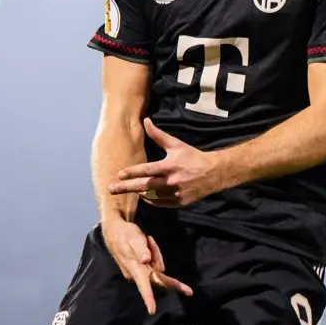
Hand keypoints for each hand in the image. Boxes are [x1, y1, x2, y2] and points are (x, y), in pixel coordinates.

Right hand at [101, 216, 192, 315]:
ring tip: (147, 240)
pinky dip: (154, 254)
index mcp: (134, 269)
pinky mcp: (143, 269)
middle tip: (189, 292)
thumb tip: (145, 260)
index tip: (152, 310)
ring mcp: (141, 272)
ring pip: (159, 267)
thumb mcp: (132, 238)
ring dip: (156, 254)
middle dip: (173, 283)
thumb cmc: (124, 234)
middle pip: (159, 280)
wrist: (115, 231)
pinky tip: (147, 243)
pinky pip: (156, 263)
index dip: (148, 298)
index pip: (143, 285)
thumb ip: (140, 249)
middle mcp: (138, 273)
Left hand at [111, 119, 230, 208]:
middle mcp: (172, 181)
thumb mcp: (176, 144)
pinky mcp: (180, 202)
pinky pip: (161, 204)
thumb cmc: (193, 156)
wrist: (214, 173)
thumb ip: (158, 135)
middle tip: (112, 189)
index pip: (146, 170)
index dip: (131, 173)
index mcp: (170, 166)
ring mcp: (176, 194)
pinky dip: (151, 201)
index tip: (119, 175)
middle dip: (127, 188)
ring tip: (129, 190)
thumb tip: (146, 121)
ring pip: (152, 197)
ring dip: (139, 193)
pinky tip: (144, 196)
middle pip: (144, 186)